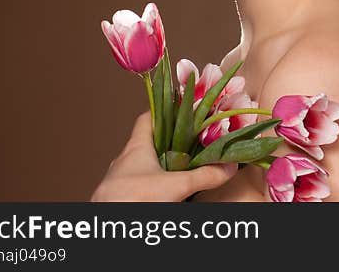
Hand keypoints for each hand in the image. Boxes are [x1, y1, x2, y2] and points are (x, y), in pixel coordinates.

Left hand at [91, 110, 239, 201]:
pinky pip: (141, 184)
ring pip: (145, 165)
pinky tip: (169, 192)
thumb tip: (229, 167)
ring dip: (164, 165)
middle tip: (193, 142)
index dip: (165, 110)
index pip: (147, 118)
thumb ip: (204, 176)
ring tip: (186, 167)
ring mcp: (121, 180)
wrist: (109, 230)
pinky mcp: (121, 198)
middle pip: (149, 143)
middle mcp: (125, 161)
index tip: (184, 109)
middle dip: (172, 143)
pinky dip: (156, 184)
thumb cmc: (134, 199)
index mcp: (135, 148)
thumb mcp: (175, 186)